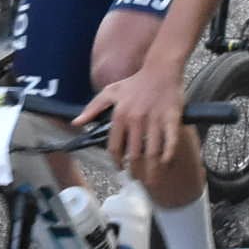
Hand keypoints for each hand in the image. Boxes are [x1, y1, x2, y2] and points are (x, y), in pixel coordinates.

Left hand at [84, 58, 188, 177]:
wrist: (161, 68)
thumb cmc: (135, 82)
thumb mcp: (110, 92)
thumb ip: (92, 108)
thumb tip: (76, 123)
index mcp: (120, 115)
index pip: (115, 147)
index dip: (117, 162)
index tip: (119, 169)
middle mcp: (136, 120)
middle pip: (134, 155)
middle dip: (135, 171)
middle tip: (137, 179)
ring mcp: (155, 120)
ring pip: (152, 153)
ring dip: (151, 170)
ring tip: (151, 180)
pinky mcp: (172, 118)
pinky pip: (170, 142)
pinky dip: (168, 155)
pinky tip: (165, 163)